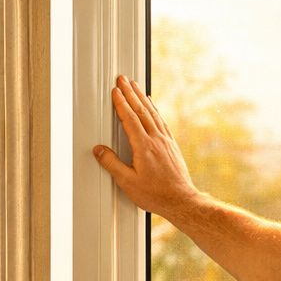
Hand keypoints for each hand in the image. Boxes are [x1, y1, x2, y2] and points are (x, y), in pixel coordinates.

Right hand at [92, 75, 201, 219]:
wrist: (181, 201)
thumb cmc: (155, 194)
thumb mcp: (127, 182)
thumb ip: (112, 164)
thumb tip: (99, 150)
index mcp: (144, 147)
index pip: (130, 119)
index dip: (121, 103)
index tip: (115, 91)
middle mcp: (156, 140)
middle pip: (142, 110)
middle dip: (131, 93)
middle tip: (123, 79)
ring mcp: (166, 141)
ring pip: (152, 113)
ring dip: (142, 97)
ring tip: (135, 86)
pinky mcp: (172, 145)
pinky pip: (161, 121)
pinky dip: (154, 109)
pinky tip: (152, 106)